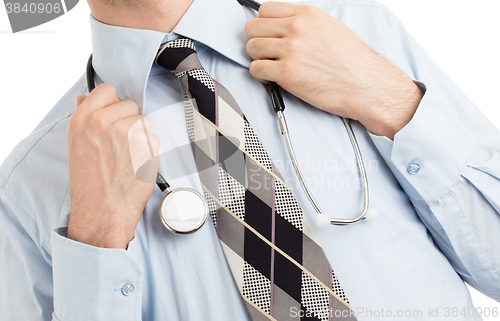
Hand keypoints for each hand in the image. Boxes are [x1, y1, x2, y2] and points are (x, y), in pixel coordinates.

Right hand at [67, 84, 158, 248]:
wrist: (104, 210)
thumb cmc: (89, 183)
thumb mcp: (76, 145)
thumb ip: (85, 118)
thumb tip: (85, 98)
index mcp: (83, 120)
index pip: (107, 90)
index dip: (114, 103)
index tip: (115, 114)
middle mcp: (104, 122)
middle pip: (130, 105)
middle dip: (129, 121)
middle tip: (120, 144)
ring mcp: (127, 133)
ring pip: (145, 122)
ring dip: (142, 136)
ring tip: (127, 156)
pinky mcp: (147, 146)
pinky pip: (155, 139)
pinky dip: (150, 151)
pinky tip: (136, 164)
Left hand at [245, 2, 422, 138]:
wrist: (366, 86)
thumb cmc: (352, 62)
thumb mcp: (331, 28)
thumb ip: (305, 23)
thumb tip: (284, 25)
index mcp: (307, 15)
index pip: (265, 9)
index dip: (264, 25)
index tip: (268, 36)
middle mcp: (298, 28)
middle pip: (253, 27)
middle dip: (258, 42)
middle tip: (268, 54)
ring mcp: (291, 50)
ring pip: (252, 48)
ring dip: (259, 59)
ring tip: (272, 67)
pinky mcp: (287, 72)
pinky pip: (256, 69)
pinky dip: (261, 76)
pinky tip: (273, 79)